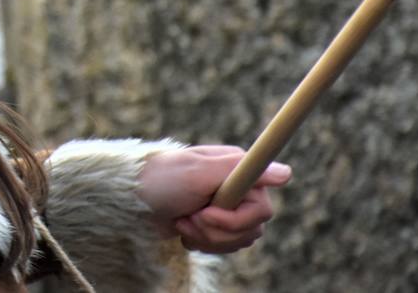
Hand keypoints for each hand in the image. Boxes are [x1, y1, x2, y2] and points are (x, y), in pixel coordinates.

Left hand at [138, 146, 290, 254]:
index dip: (237, 217)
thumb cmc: (161, 180)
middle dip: (216, 230)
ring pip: (238, 241)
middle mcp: (238, 188)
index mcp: (238, 170)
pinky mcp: (214, 225)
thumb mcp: (197, 171)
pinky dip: (201, 243)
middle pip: (252, 229)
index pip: (262, 208)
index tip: (208, 211)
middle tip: (190, 217)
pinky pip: (224, 247)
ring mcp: (227, 208)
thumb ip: (239, 169)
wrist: (130, 201)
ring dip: (206, 237)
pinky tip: (182, 229)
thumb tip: (287, 173)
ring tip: (182, 221)